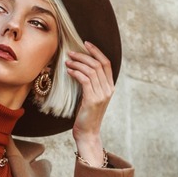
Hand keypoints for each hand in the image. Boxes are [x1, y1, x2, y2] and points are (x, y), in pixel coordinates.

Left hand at [66, 40, 115, 165]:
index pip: (106, 63)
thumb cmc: (85, 115)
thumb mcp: (90, 96)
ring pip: (91, 71)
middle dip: (84, 55)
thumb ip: (90, 83)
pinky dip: (76, 73)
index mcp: (110, 87)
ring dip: (78, 63)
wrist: (87, 133)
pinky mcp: (93, 99)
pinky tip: (68, 71)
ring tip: (67, 61)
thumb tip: (79, 67)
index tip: (86, 43)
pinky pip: (84, 80)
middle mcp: (108, 89)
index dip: (97, 51)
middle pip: (98, 64)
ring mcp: (102, 95)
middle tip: (71, 52)